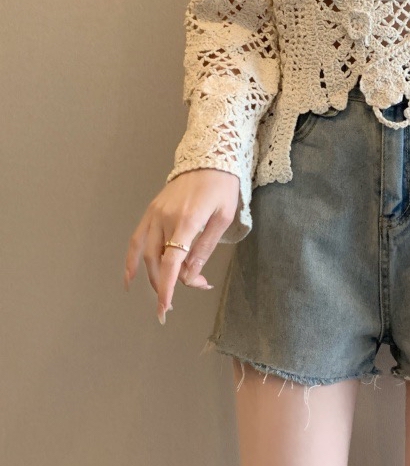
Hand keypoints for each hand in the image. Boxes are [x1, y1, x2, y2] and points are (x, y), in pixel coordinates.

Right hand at [123, 168, 239, 323]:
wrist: (210, 157)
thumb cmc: (223, 186)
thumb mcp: (223, 217)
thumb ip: (205, 247)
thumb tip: (191, 275)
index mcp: (187, 220)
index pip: (172, 261)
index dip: (168, 287)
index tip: (165, 308)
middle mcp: (165, 218)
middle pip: (160, 261)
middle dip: (172, 282)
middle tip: (195, 287)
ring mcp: (155, 213)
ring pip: (147, 254)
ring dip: (154, 276)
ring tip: (167, 292)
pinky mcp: (151, 210)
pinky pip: (136, 239)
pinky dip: (131, 260)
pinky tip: (130, 278)